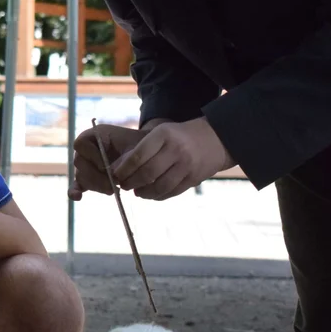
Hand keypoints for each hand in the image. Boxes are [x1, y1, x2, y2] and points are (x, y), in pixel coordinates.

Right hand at [69, 124, 147, 200]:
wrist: (145, 153)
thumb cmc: (139, 146)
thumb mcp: (135, 146)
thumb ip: (124, 159)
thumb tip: (113, 174)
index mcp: (94, 135)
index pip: (81, 144)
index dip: (91, 156)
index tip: (106, 166)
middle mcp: (86, 149)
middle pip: (79, 163)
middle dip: (96, 177)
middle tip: (113, 185)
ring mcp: (86, 165)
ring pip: (81, 177)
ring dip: (96, 186)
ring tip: (114, 190)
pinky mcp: (88, 178)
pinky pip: (77, 185)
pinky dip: (76, 191)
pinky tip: (77, 196)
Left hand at [113, 117, 233, 199]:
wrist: (215, 138)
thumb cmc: (179, 136)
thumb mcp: (159, 134)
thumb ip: (138, 150)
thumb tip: (115, 169)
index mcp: (164, 135)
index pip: (138, 156)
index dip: (123, 169)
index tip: (115, 175)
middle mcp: (176, 150)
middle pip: (147, 173)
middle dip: (131, 182)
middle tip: (123, 185)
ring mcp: (187, 166)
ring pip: (159, 186)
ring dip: (143, 193)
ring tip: (136, 191)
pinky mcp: (194, 179)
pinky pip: (171, 192)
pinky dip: (157, 196)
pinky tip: (150, 194)